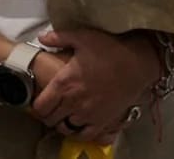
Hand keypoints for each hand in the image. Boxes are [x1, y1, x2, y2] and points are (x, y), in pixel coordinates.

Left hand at [31, 30, 159, 144]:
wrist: (137, 63)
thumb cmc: (110, 48)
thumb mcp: (82, 37)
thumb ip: (59, 38)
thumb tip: (42, 38)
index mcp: (64, 83)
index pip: (40, 107)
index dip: (36, 106)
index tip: (39, 100)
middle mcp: (73, 102)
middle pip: (50, 120)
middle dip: (47, 115)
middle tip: (50, 107)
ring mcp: (88, 114)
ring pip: (65, 128)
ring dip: (62, 122)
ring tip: (64, 114)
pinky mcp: (103, 121)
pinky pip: (85, 135)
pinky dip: (79, 132)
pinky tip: (79, 123)